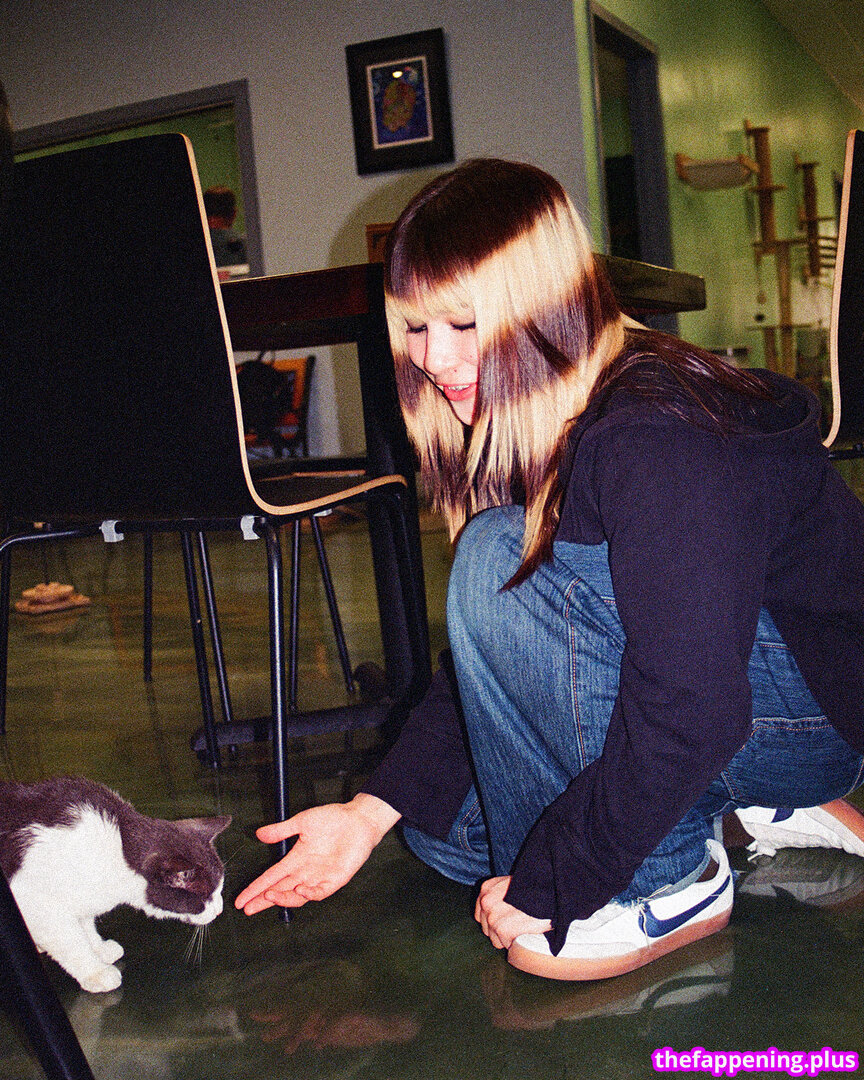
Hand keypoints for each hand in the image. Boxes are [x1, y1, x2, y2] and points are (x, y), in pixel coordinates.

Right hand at [235, 794, 399, 914]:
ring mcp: (320, 877)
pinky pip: (320, 892)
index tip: (241, 900)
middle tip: (248, 908)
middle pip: (280, 890)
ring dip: (283, 897)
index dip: (256, 888)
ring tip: (270, 896)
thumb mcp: (302, 821)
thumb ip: (281, 830)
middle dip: (263, 900)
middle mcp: (306, 871)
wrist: (358, 819)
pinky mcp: (336, 879)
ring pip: (297, 895)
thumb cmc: (332, 818)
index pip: (271, 877)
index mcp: (296, 858)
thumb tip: (258, 834)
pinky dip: (310, 894)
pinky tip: (300, 890)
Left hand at [474, 876, 551, 949]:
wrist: (552, 892)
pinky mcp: (503, 929)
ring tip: (524, 925)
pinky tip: (526, 931)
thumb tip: (497, 915)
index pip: (481, 915)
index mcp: (487, 889)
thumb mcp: (513, 885)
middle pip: (488, 929)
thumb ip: (500, 897)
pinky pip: (506, 944)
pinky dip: (517, 942)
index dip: (496, 920)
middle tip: (520, 921)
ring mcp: (493, 916)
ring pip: (496, 940)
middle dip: (502, 929)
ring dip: (509, 937)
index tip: (508, 918)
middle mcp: (486, 901)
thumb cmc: (536, 889)